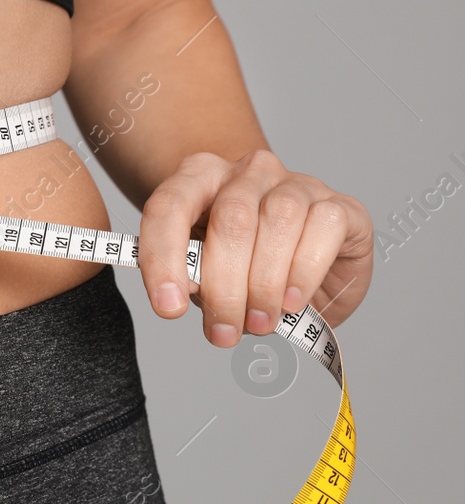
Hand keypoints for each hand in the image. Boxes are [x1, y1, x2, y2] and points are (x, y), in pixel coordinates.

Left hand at [138, 149, 373, 345]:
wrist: (303, 261)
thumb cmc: (245, 262)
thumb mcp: (207, 270)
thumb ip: (193, 275)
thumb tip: (186, 292)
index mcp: (200, 177)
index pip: (169, 206)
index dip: (163, 258)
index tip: (168, 308)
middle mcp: (247, 171)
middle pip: (231, 218)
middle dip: (224, 286)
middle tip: (224, 332)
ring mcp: (296, 183)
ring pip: (279, 219)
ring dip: (265, 282)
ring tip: (259, 322)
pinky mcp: (340, 205)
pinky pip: (323, 227)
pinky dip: (304, 271)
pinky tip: (292, 301)